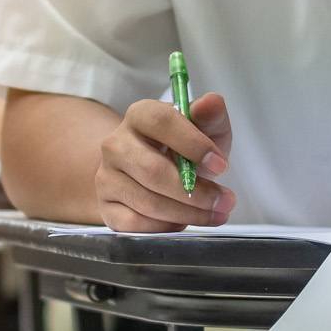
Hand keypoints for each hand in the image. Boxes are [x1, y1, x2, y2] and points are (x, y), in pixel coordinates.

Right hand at [95, 94, 236, 231]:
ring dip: (187, 213)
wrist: (152, 172)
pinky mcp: (105, 206)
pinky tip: (183, 222)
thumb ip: (211, 115)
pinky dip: (164, 227)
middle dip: (196, 192)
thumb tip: (212, 102)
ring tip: (214, 214)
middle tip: (225, 201)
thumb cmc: (182, 149)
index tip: (222, 166)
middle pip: (153, 170)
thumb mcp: (204, 129)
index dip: (194, 145)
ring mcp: (106, 176)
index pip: (162, 122)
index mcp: (140, 115)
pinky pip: (133, 223)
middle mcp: (116, 144)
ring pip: (147, 202)